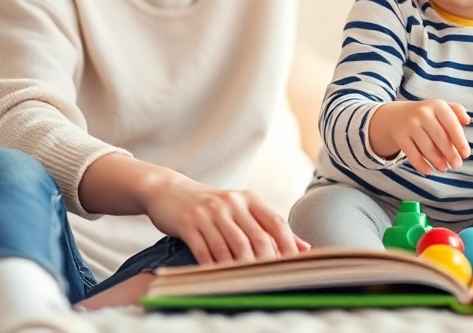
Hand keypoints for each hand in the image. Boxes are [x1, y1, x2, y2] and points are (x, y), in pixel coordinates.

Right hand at [146, 176, 308, 264]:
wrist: (169, 191)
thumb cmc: (211, 205)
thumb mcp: (240, 209)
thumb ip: (268, 226)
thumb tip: (303, 247)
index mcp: (248, 199)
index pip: (275, 222)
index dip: (288, 244)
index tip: (293, 264)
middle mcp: (230, 203)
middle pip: (256, 237)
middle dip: (266, 261)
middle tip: (271, 279)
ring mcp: (208, 213)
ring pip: (231, 246)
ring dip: (240, 267)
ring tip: (248, 281)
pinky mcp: (188, 223)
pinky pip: (204, 250)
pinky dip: (213, 266)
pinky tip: (219, 276)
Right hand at [369, 99, 471, 174]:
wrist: (396, 115)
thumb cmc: (427, 115)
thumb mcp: (441, 108)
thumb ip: (456, 111)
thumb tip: (467, 120)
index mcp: (437, 105)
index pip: (451, 123)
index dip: (460, 140)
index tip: (466, 154)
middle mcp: (423, 112)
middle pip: (439, 136)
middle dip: (450, 153)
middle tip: (457, 165)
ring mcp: (410, 124)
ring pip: (426, 146)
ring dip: (436, 160)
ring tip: (444, 169)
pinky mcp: (400, 136)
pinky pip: (411, 153)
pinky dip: (420, 164)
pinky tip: (428, 171)